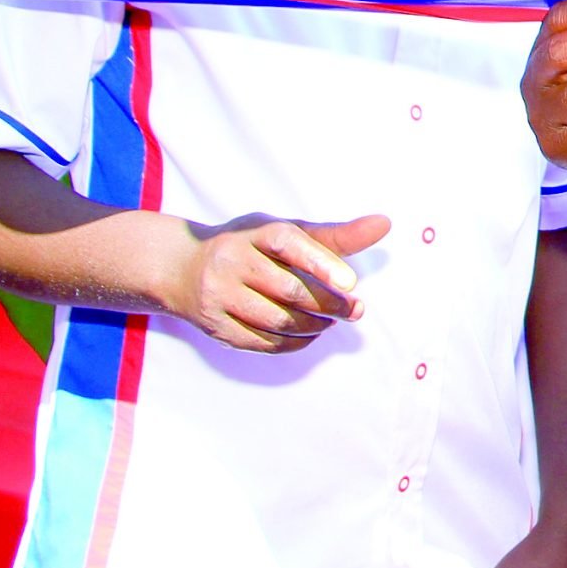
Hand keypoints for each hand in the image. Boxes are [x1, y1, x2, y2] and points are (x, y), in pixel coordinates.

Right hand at [161, 213, 385, 352]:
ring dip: (314, 325)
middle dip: (329, 303)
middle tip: (356, 309)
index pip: (287, 243)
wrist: (181, 268)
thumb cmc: (250, 246)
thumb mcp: (285, 233)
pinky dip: (294, 342)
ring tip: (332, 320)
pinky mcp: (215, 327)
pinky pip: (262, 343)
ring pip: (277, 320)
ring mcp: (219, 296)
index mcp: (253, 233)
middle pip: (287, 289)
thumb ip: (334, 235)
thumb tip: (385, 224)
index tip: (352, 281)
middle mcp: (231, 262)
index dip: (320, 262)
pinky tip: (310, 334)